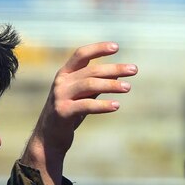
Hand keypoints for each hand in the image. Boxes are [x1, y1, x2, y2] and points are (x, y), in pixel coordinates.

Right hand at [22, 42, 137, 184]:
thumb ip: (94, 83)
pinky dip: (102, 105)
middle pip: (91, 70)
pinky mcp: (63, 112)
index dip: (98, 49)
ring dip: (111, 85)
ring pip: (89, 85)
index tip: (117, 47)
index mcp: (65, 73)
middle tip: (134, 70)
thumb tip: (117, 74)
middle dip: (114, 69)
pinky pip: (86, 106)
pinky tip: (116, 106)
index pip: (81, 54)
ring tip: (128, 87)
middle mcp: (61, 81)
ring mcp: (60, 96)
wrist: (49, 137)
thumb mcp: (81, 94)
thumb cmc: (69, 112)